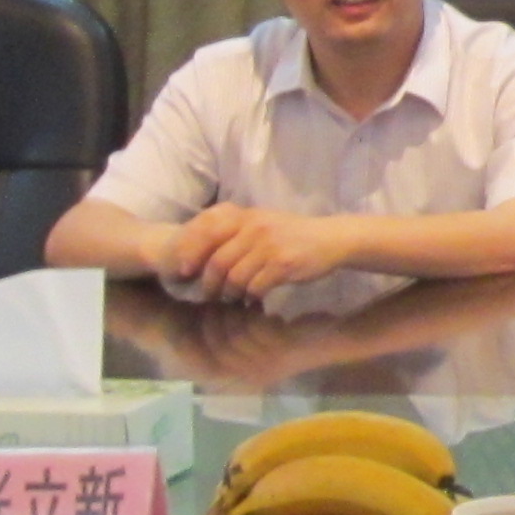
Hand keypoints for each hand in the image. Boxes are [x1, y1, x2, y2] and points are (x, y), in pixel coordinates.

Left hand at [168, 207, 350, 303]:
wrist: (331, 239)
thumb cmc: (292, 234)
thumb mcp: (261, 222)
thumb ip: (233, 230)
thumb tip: (197, 253)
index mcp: (246, 215)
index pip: (205, 230)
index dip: (189, 253)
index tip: (183, 272)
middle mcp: (255, 227)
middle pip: (217, 261)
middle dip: (208, 283)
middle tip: (208, 294)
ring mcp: (269, 245)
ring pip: (234, 277)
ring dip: (229, 293)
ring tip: (231, 298)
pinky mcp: (283, 264)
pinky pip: (255, 287)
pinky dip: (249, 297)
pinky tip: (252, 299)